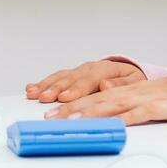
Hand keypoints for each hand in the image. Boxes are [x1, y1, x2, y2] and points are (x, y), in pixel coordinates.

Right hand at [25, 60, 144, 103]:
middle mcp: (90, 68)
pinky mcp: (72, 76)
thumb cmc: (132, 81)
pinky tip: (32, 88)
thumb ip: (121, 84)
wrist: (130, 74)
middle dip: (56, 90)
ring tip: (33, 94)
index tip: (66, 97)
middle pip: (71, 79)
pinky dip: (43, 83)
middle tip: (45, 99)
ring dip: (46, 86)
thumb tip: (105, 84)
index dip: (76, 89)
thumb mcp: (134, 82)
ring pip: (60, 77)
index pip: (89, 80)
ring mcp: (79, 71)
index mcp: (106, 69)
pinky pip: (56, 78)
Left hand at [42, 73, 166, 125]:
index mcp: (115, 92)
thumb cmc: (153, 97)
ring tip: (75, 120)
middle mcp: (123, 93)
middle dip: (71, 109)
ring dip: (92, 112)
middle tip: (52, 118)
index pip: (87, 98)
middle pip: (94, 101)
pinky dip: (128, 118)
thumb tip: (93, 98)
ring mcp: (138, 99)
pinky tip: (117, 124)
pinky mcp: (154, 108)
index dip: (67, 105)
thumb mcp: (128, 98)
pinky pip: (140, 114)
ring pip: (112, 105)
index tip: (48, 114)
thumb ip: (109, 100)